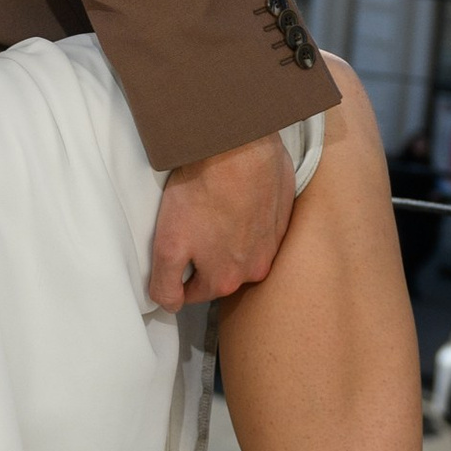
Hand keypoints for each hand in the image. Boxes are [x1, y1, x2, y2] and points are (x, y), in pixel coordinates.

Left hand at [148, 134, 295, 309]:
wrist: (238, 145)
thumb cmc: (203, 190)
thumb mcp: (167, 245)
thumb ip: (165, 284)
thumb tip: (169, 304)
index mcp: (227, 279)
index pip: (194, 293)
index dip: (178, 275)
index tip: (173, 252)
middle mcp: (257, 266)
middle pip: (222, 271)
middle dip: (205, 255)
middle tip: (191, 224)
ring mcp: (274, 239)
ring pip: (243, 247)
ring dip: (228, 235)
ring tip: (212, 208)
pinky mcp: (284, 211)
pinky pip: (262, 223)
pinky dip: (248, 214)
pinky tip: (233, 196)